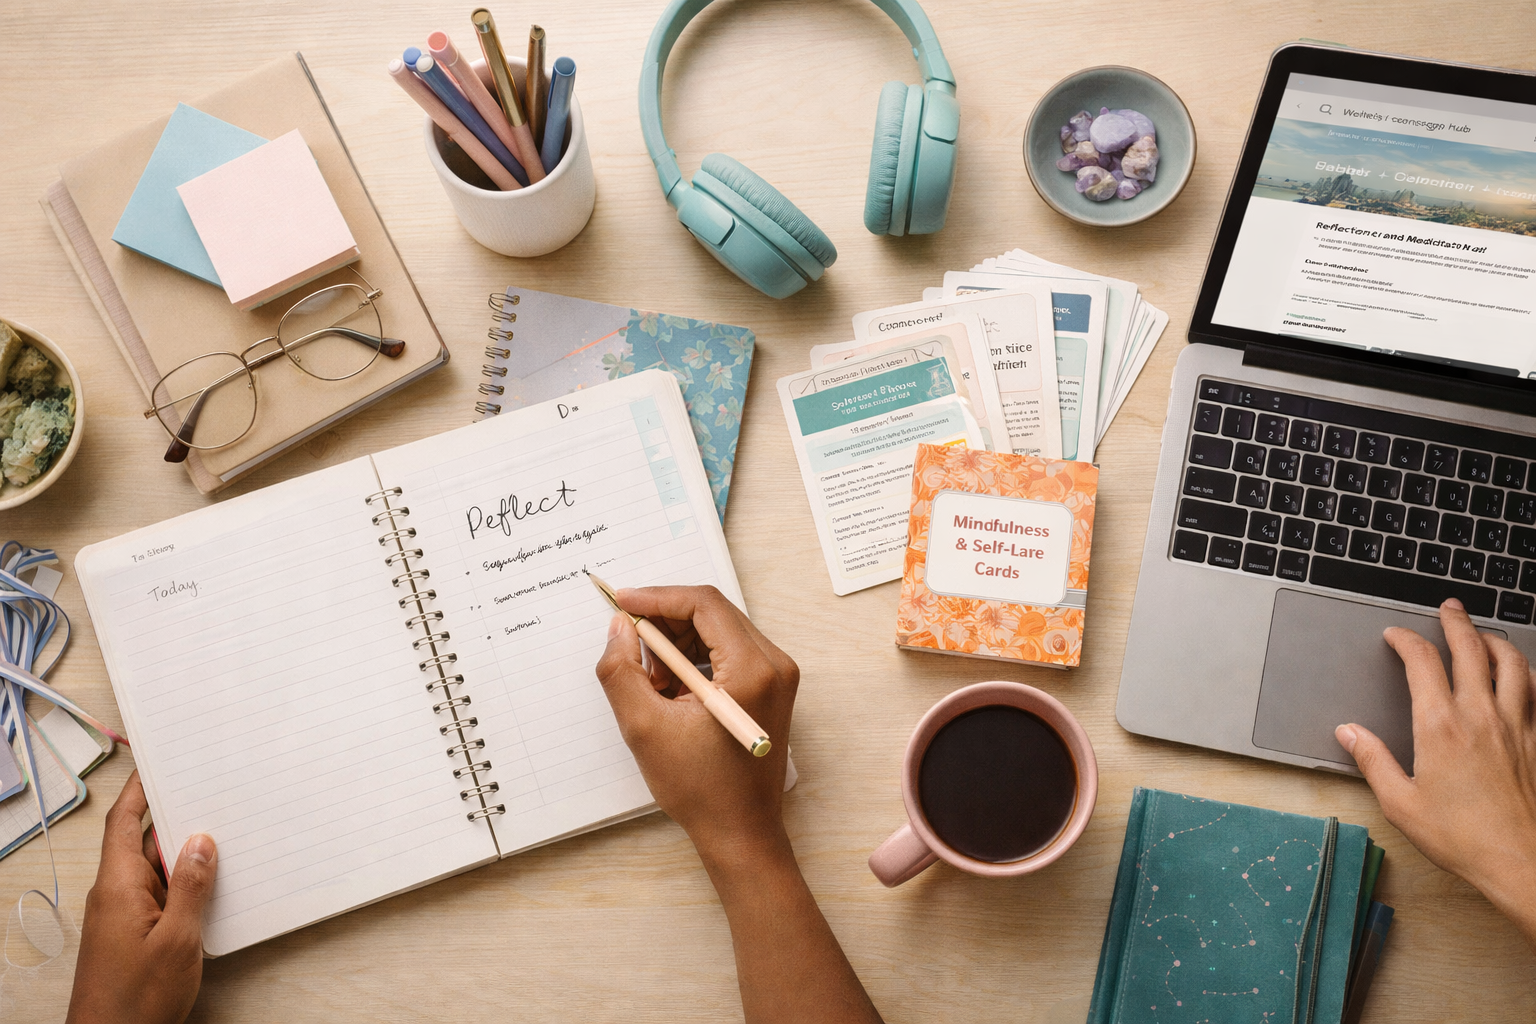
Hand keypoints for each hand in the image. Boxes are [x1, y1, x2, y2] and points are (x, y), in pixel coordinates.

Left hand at [67, 771, 217, 1023]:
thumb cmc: (135, 1002)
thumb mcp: (177, 939)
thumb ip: (192, 886)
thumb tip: (201, 843)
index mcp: (118, 887)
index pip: (123, 823)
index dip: (139, 790)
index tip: (158, 763)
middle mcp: (116, 895)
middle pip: (143, 842)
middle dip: (176, 820)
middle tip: (209, 796)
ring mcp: (124, 916)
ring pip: (156, 871)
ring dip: (185, 857)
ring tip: (222, 840)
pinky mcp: (135, 935)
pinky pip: (160, 896)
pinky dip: (184, 885)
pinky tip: (211, 887)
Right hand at [595, 586, 879, 1023]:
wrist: (741, 834)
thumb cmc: (701, 790)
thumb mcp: (645, 728)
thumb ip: (622, 671)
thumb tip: (618, 628)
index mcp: (753, 670)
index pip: (703, 605)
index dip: (657, 598)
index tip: (620, 603)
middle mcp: (774, 664)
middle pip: (713, 612)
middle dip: (664, 620)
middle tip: (627, 639)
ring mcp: (777, 676)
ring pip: (718, 631)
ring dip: (677, 642)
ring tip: (648, 678)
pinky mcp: (770, 688)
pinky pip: (727, 652)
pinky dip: (693, 660)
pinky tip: (669, 690)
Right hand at [1337, 598, 1535, 944]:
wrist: (1522, 861)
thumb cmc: (1462, 838)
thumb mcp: (1400, 803)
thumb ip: (1372, 760)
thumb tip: (1348, 733)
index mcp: (1440, 726)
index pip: (1422, 662)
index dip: (1406, 640)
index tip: (1395, 636)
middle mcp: (1480, 716)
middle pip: (1471, 649)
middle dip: (1456, 622)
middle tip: (1449, 608)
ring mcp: (1515, 726)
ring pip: (1512, 664)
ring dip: (1495, 640)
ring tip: (1484, 633)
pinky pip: (1534, 692)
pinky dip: (1525, 674)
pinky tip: (1519, 676)